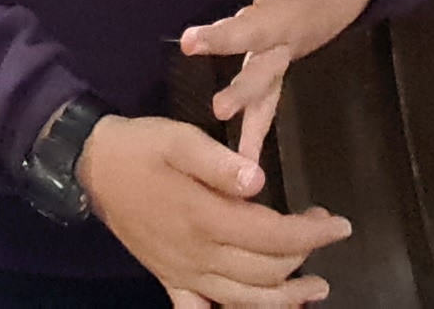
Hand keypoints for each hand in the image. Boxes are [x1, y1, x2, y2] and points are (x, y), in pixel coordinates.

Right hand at [80, 113, 345, 307]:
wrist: (93, 166)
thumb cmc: (142, 148)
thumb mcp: (179, 140)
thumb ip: (220, 162)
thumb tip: (260, 182)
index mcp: (205, 217)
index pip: (272, 235)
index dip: (311, 234)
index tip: (340, 224)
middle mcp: (197, 254)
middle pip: (265, 271)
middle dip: (304, 258)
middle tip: (324, 233)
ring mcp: (182, 272)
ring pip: (242, 301)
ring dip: (283, 300)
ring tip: (314, 291)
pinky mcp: (169, 278)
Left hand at [179, 0, 379, 161]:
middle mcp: (292, 13)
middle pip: (258, 27)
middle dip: (228, 36)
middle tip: (194, 41)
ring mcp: (290, 43)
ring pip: (266, 72)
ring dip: (244, 91)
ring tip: (219, 108)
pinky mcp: (285, 61)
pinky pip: (271, 99)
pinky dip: (257, 128)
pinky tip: (241, 162)